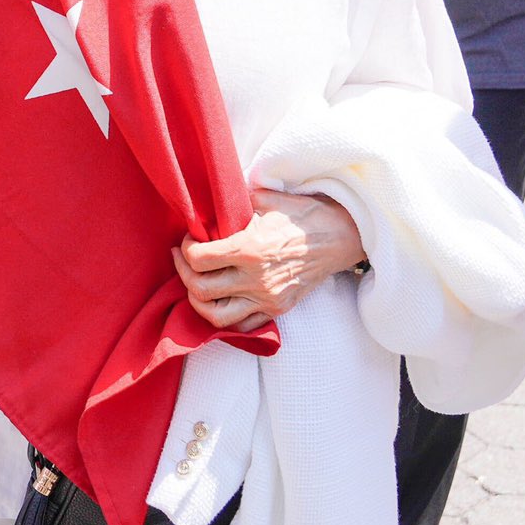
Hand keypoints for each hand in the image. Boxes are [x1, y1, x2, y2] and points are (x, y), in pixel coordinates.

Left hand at [173, 190, 365, 330]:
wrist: (341, 235)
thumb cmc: (302, 214)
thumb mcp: (264, 199)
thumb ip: (232, 203)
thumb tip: (205, 204)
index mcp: (250, 249)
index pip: (198, 259)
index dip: (185, 248)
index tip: (189, 239)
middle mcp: (257, 279)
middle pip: (200, 289)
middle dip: (184, 272)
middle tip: (184, 258)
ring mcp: (268, 298)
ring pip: (216, 316)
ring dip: (199, 300)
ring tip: (196, 282)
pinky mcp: (278, 309)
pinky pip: (242, 325)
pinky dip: (225, 316)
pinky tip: (220, 298)